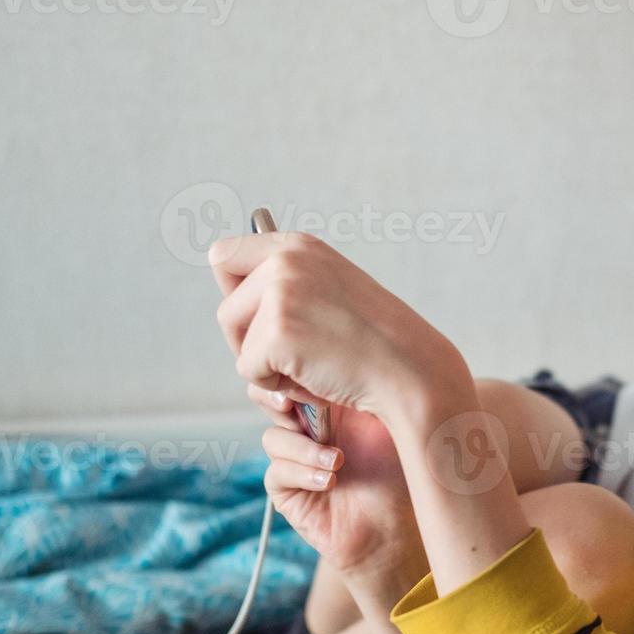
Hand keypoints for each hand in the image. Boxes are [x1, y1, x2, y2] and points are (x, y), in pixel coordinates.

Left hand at [210, 231, 469, 424]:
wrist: (410, 369)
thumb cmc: (373, 342)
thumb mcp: (330, 291)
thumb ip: (288, 285)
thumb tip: (233, 300)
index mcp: (298, 246)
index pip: (224, 255)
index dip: (233, 293)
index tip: (259, 317)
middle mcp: (285, 259)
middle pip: (227, 308)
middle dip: (248, 339)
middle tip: (293, 354)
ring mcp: (281, 293)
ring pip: (236, 341)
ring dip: (265, 364)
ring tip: (313, 363)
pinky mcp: (277, 332)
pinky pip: (249, 372)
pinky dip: (278, 387)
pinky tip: (317, 378)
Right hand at [253, 386, 425, 582]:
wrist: (397, 530)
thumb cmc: (402, 472)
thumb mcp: (388, 421)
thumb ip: (359, 391)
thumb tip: (336, 361)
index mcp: (331, 401)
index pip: (296, 373)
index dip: (294, 370)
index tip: (308, 374)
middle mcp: (310, 426)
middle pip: (269, 398)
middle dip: (280, 401)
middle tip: (295, 407)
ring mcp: (296, 458)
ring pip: (273, 437)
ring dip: (303, 448)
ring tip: (337, 461)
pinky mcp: (287, 489)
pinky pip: (277, 471)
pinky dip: (302, 473)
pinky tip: (330, 481)